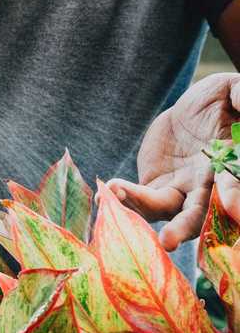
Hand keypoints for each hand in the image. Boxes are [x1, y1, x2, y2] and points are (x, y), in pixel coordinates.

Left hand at [107, 73, 239, 250]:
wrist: (192, 113)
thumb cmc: (221, 101)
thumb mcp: (232, 91)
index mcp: (230, 165)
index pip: (233, 183)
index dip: (233, 195)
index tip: (231, 207)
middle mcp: (206, 187)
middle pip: (198, 214)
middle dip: (184, 228)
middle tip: (168, 241)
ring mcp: (179, 191)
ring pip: (162, 210)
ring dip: (140, 209)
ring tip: (116, 194)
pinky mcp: (155, 187)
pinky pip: (139, 199)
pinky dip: (123, 197)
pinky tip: (106, 192)